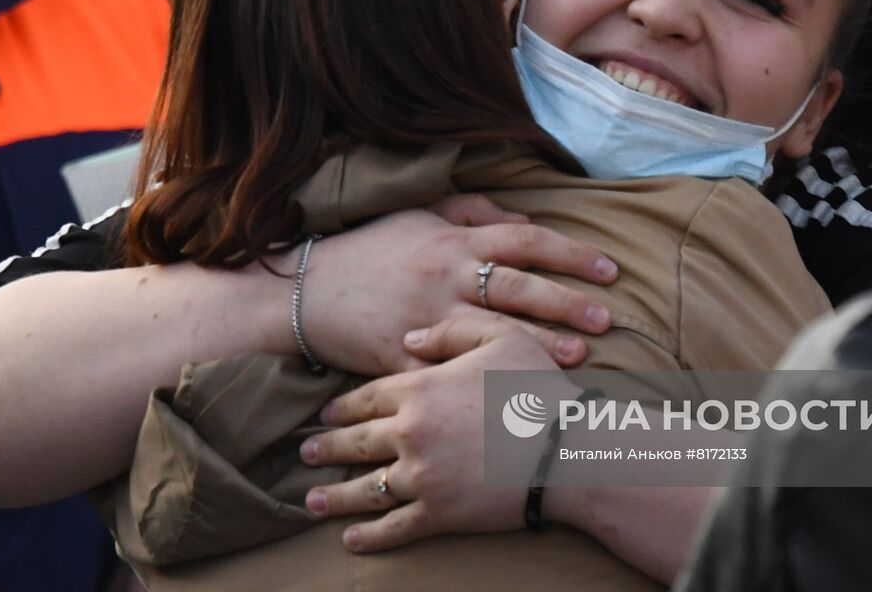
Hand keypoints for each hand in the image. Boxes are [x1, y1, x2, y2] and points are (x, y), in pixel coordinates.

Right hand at [299, 197, 617, 375]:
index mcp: (453, 240)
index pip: (526, 240)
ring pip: (493, 331)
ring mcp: (425, 317)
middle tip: (607, 319)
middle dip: (567, 303)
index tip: (609, 270)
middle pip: (518, 287)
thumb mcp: (418, 217)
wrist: (303, 289)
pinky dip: (480, 385)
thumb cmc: (366, 250)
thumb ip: (473, 211)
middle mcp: (445, 275)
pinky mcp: (403, 355)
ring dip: (539, 345)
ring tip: (578, 359)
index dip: (571, 254)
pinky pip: (448, 372)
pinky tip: (512, 398)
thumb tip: (525, 219)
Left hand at [299, 314, 569, 551]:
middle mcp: (409, 433)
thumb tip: (407, 340)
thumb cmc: (538, 389)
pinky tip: (350, 540)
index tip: (325, 415)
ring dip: (334, 497)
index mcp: (418, 389)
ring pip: (364, 488)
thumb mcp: (499, 337)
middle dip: (326, 448)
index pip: (365, 398)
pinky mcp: (437, 513)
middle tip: (305, 452)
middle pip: (355, 442)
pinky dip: (368, 536)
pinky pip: (393, 527)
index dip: (342, 407)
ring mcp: (420, 476)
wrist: (567, 450)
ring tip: (311, 501)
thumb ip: (449, 331)